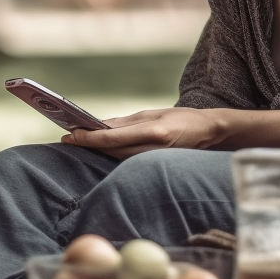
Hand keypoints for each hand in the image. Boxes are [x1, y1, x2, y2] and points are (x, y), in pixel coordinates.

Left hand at [61, 108, 223, 158]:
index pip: (112, 137)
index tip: (70, 135)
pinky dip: (113, 155)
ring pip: (118, 158)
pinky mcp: (157, 164)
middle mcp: (153, 147)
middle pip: (112, 150)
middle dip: (89, 145)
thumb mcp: (153, 114)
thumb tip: (98, 126)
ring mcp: (156, 158)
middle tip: (68, 138)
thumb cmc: (181, 118)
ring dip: (98, 151)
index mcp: (153, 131)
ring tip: (79, 142)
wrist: (211, 132)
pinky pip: (129, 161)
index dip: (89, 138)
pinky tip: (101, 149)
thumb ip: (125, 122)